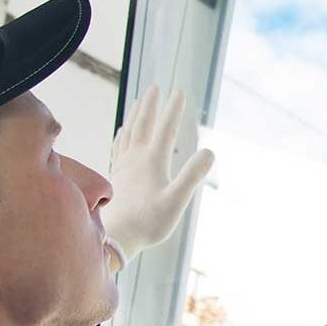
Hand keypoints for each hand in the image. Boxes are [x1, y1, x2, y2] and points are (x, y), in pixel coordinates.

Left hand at [102, 85, 214, 268]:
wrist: (116, 237)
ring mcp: (124, 166)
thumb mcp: (177, 200)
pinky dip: (122, 134)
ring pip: (129, 132)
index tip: (180, 91)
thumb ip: (192, 175)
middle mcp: (135, 158)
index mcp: (152, 161)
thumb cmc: (149, 222)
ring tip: (140, 102)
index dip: (174, 109)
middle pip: (143, 124)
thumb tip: (210, 151)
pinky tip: (123, 131)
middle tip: (156, 87)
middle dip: (152, 105)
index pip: (165, 128)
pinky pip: (119, 147)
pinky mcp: (116, 176)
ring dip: (136, 115)